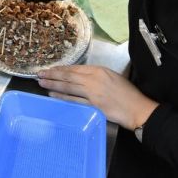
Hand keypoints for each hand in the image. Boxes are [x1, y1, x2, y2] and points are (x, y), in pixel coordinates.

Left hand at [37, 65, 158, 129]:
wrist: (138, 109)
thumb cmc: (128, 93)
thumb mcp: (112, 77)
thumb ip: (96, 76)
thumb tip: (79, 77)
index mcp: (99, 70)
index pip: (74, 68)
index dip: (60, 69)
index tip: (50, 69)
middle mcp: (94, 79)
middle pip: (68, 76)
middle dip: (52, 74)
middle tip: (39, 74)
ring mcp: (92, 93)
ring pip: (68, 87)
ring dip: (52, 84)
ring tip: (41, 82)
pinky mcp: (93, 106)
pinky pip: (73, 100)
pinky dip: (61, 97)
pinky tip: (52, 95)